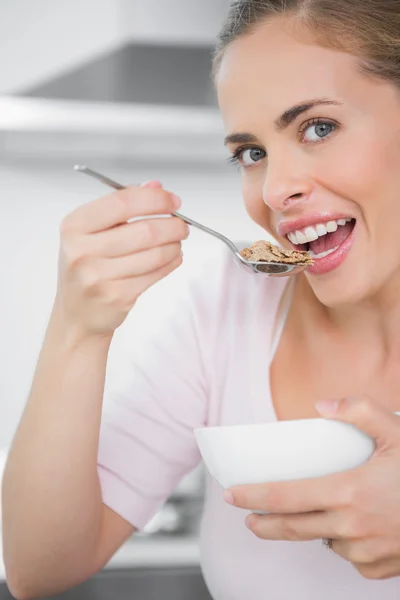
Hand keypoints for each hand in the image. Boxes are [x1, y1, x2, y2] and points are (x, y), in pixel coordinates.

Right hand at [56, 180, 187, 337]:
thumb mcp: (93, 231)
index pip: (122, 202)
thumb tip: (155, 186)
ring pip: (154, 254)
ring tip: (177, 242)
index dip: (155, 199)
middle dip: (173, 225)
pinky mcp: (117, 296)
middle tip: (182, 225)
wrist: (77, 313)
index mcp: (75, 226)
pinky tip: (172, 258)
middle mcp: (82, 250)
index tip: (173, 201)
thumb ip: (123, 205)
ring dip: (174, 246)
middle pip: (144, 230)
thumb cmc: (87, 267)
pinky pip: (155, 274)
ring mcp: (98, 276)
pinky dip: (171, 263)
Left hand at [223, 397, 399, 579]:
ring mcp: (366, 551)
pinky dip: (346, 541)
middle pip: (294, 528)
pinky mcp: (379, 569)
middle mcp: (353, 526)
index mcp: (350, 490)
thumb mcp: (396, 430)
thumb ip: (358, 411)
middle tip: (250, 519)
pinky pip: (350, 556)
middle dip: (266, 524)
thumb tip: (323, 405)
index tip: (232, 496)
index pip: (288, 496)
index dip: (255, 496)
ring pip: (325, 541)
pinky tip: (359, 525)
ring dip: (317, 528)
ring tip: (327, 509)